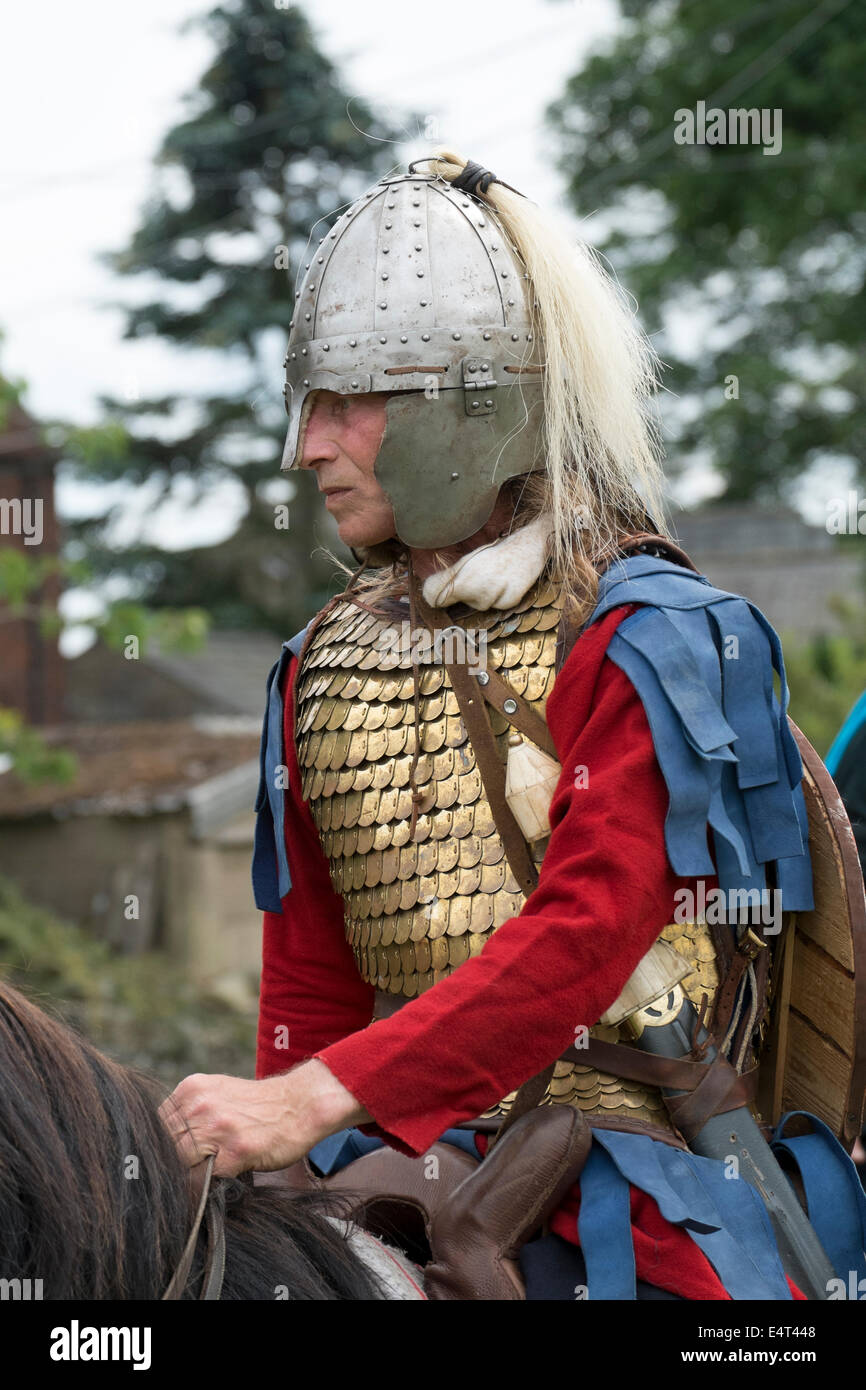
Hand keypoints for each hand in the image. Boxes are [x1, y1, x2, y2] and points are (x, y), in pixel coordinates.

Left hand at [159, 1059, 370, 1176]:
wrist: (300, 1105)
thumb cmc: (257, 1105)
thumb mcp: (217, 1093)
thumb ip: (189, 1111)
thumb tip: (160, 1143)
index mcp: (191, 1088)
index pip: (154, 1126)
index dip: (156, 1148)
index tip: (158, 1164)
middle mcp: (199, 1104)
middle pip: (162, 1145)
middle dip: (166, 1164)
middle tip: (173, 1177)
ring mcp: (216, 1127)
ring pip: (177, 1163)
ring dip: (181, 1178)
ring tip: (193, 1181)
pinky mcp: (234, 1151)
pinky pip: (200, 1180)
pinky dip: (198, 1189)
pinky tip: (209, 1185)